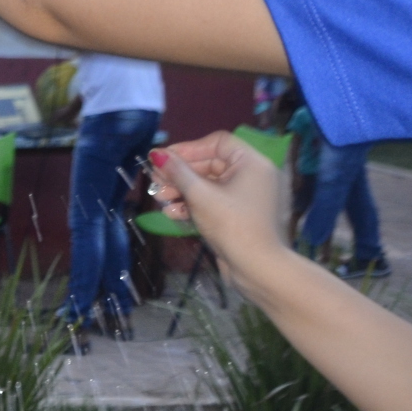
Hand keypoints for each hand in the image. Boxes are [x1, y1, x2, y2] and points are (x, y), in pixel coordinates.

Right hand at [145, 134, 289, 290]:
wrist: (256, 268)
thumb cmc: (231, 225)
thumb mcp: (200, 196)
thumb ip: (177, 172)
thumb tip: (156, 153)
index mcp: (251, 162)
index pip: (217, 143)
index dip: (188, 148)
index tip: (163, 158)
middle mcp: (251, 175)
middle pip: (210, 164)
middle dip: (180, 174)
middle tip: (155, 181)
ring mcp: (245, 196)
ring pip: (208, 185)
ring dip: (182, 190)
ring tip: (159, 198)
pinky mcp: (237, 215)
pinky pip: (213, 202)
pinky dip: (193, 205)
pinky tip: (172, 213)